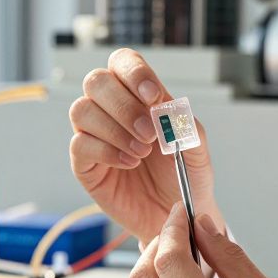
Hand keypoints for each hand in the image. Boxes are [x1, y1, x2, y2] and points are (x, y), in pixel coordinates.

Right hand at [68, 47, 222, 244]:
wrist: (175, 215)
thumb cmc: (185, 178)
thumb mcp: (197, 151)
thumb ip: (186, 126)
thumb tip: (166, 107)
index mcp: (138, 95)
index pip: (122, 62)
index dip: (134, 73)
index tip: (153, 96)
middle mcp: (111, 109)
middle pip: (96, 81)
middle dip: (123, 105)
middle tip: (149, 134)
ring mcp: (94, 134)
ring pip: (82, 110)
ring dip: (114, 129)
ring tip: (141, 153)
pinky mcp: (84, 163)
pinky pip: (80, 144)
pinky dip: (106, 151)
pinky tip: (128, 163)